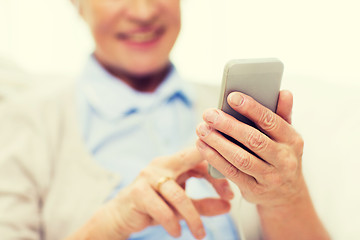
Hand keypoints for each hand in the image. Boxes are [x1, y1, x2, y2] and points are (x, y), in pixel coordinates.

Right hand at [96, 148, 232, 238]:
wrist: (120, 214)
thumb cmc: (153, 205)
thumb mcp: (181, 204)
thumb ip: (204, 204)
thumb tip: (228, 206)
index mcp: (174, 162)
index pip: (200, 157)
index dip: (217, 172)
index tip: (230, 193)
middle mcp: (162, 164)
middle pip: (191, 160)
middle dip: (212, 176)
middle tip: (230, 196)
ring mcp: (149, 177)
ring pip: (179, 194)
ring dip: (193, 217)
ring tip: (200, 234)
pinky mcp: (139, 193)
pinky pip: (162, 209)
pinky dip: (173, 223)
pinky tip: (177, 232)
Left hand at [196, 90, 305, 207]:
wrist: (287, 195)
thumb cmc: (281, 156)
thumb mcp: (287, 137)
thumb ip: (283, 114)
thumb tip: (284, 92)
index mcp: (293, 140)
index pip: (271, 121)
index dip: (251, 108)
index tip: (231, 96)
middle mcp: (284, 159)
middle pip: (253, 139)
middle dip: (228, 125)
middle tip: (208, 114)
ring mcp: (270, 177)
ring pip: (240, 158)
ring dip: (217, 142)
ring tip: (202, 129)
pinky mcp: (254, 190)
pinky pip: (232, 173)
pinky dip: (215, 158)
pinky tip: (202, 146)